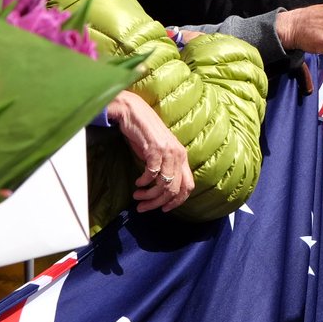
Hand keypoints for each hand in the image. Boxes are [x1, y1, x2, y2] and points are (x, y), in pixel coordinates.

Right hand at [107, 90, 194, 213]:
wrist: (134, 112)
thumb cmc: (145, 134)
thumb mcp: (159, 153)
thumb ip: (164, 167)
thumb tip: (161, 190)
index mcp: (182, 157)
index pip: (188, 186)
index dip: (177, 201)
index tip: (163, 209)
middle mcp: (179, 155)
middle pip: (174, 189)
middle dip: (158, 203)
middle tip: (142, 207)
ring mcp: (168, 151)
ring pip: (163, 184)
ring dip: (149, 195)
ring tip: (137, 196)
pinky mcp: (155, 148)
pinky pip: (152, 173)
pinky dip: (144, 182)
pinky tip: (137, 182)